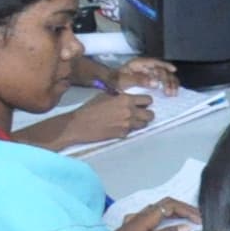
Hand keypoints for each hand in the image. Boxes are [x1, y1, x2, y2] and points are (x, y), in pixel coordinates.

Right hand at [38, 90, 154, 150]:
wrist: (79, 125)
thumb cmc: (89, 108)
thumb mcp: (104, 96)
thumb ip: (119, 97)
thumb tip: (127, 97)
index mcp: (125, 99)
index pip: (148, 99)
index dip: (146, 101)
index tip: (142, 103)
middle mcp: (130, 112)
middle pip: (150, 114)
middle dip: (146, 113)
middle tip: (140, 113)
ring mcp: (128, 124)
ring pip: (144, 124)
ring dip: (140, 122)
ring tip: (131, 120)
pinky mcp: (123, 134)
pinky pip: (133, 131)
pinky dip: (129, 129)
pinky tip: (120, 126)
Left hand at [106, 57, 179, 95]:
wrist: (109, 85)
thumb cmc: (115, 81)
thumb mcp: (124, 80)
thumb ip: (139, 80)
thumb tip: (156, 83)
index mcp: (139, 63)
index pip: (155, 62)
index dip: (165, 65)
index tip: (174, 70)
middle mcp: (147, 67)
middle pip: (162, 70)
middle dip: (168, 80)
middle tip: (169, 92)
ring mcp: (150, 73)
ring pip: (166, 76)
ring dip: (171, 84)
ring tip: (173, 94)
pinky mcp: (152, 80)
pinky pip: (164, 82)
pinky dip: (170, 86)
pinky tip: (173, 92)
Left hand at [110, 197, 197, 230]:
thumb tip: (187, 227)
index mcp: (148, 216)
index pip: (171, 205)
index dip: (187, 210)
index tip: (200, 220)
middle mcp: (142, 214)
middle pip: (166, 204)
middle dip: (183, 208)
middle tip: (197, 216)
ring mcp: (137, 219)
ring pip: (158, 208)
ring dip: (173, 210)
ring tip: (185, 217)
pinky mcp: (133, 225)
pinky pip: (151, 215)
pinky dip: (162, 215)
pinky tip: (161, 220)